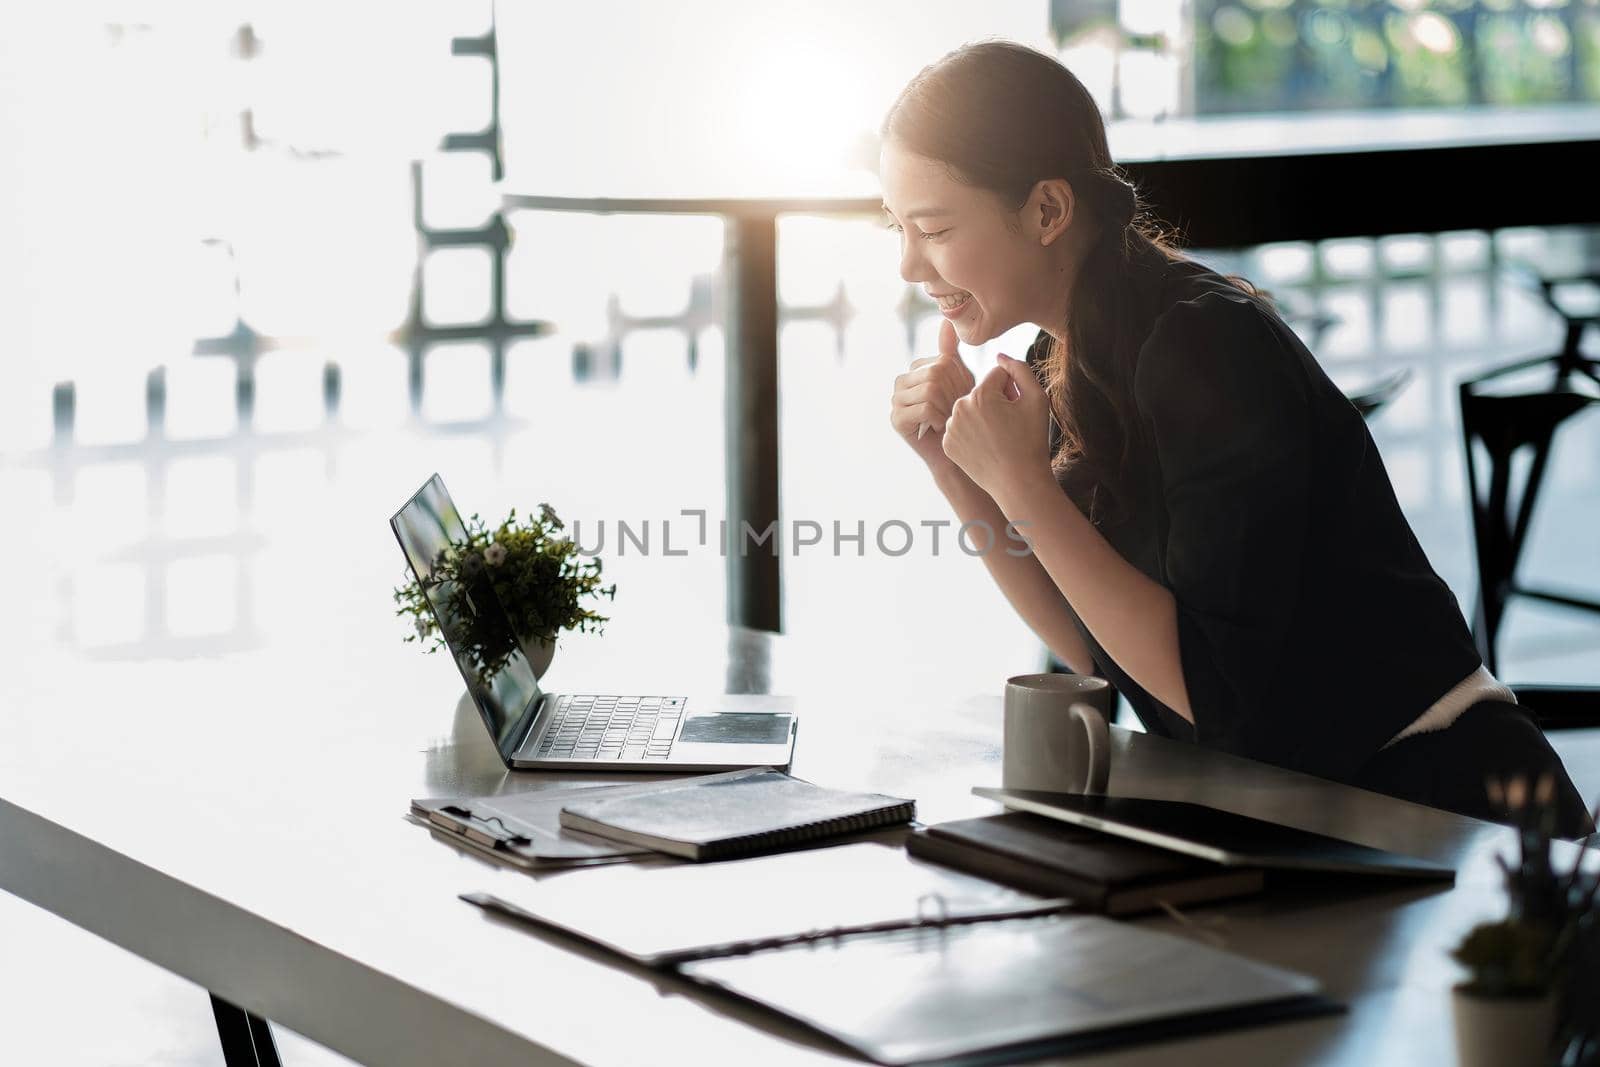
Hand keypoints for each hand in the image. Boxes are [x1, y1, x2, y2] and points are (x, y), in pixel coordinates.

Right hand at [889, 318, 975, 468]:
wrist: (955, 450)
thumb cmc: (959, 414)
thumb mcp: (960, 378)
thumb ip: (950, 350)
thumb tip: (946, 320)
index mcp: (915, 368)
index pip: (943, 362)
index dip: (960, 380)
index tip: (962, 397)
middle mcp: (901, 381)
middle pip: (936, 374)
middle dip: (954, 394)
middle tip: (956, 410)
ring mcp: (895, 400)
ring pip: (931, 390)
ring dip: (948, 407)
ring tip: (949, 418)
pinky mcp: (896, 419)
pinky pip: (925, 408)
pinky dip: (940, 418)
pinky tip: (941, 427)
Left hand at [941, 351, 1052, 499]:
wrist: (1018, 483)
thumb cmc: (1031, 441)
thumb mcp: (1036, 399)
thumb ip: (1020, 369)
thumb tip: (999, 357)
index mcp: (980, 394)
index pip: (997, 375)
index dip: (1013, 390)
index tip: (1018, 410)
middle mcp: (959, 407)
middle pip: (981, 392)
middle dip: (996, 402)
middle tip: (1009, 426)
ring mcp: (950, 427)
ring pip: (969, 409)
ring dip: (982, 417)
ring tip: (997, 438)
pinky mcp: (947, 443)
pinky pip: (961, 428)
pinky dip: (972, 434)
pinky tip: (985, 447)